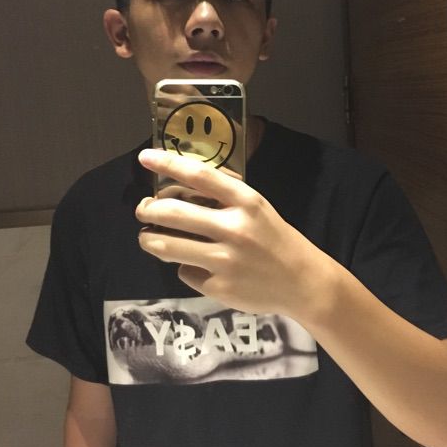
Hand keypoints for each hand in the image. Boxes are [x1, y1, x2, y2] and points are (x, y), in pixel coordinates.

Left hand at [136, 148, 331, 318]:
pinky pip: (185, 272)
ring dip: (148, 239)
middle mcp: (234, 228)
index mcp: (247, 201)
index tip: (145, 158)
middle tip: (143, 209)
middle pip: (172, 213)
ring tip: (148, 237)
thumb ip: (223, 198)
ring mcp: (225, 260)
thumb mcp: (257, 209)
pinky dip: (186, 267)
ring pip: (166, 246)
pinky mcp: (219, 287)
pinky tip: (199, 267)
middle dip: (146, 209)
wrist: (303, 282)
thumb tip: (176, 190)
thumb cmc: (275, 239)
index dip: (168, 164)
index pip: (200, 176)